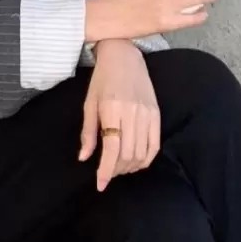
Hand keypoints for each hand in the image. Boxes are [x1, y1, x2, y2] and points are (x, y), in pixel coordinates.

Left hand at [78, 41, 159, 191]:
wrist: (124, 56)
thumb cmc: (102, 79)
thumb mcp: (90, 103)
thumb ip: (88, 132)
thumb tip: (84, 158)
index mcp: (112, 109)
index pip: (112, 148)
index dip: (106, 170)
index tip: (100, 184)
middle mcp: (132, 113)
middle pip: (128, 154)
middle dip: (117, 170)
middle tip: (108, 173)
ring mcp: (147, 114)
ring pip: (142, 153)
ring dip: (130, 167)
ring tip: (119, 168)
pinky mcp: (156, 114)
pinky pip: (155, 145)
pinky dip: (146, 159)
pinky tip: (136, 163)